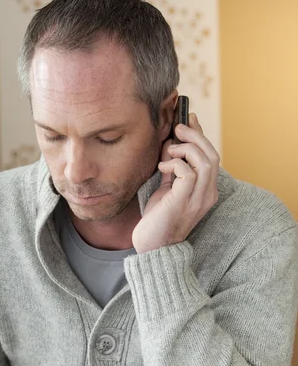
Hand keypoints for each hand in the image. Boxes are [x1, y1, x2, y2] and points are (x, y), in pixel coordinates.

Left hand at [132, 113, 219, 252]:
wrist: (152, 247)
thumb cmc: (158, 218)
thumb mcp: (167, 188)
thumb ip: (173, 168)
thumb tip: (171, 143)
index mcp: (206, 190)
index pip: (211, 156)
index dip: (201, 135)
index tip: (188, 118)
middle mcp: (207, 194)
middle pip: (213, 155)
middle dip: (196, 136)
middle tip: (178, 128)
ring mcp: (198, 199)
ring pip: (206, 161)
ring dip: (187, 148)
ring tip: (170, 149)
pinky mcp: (184, 201)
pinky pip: (188, 173)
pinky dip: (175, 164)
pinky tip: (162, 169)